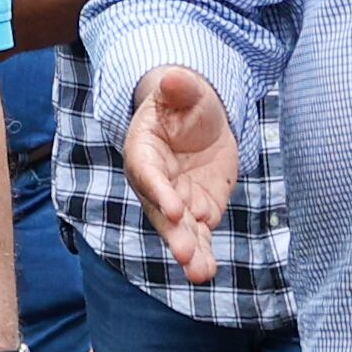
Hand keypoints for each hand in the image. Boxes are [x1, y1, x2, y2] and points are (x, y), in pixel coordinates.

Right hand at [118, 66, 236, 280]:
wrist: (199, 118)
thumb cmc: (184, 101)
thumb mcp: (184, 90)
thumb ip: (178, 88)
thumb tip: (172, 77)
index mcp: (143, 151)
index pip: (148, 174)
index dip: (159, 192)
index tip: (173, 210)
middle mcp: (156, 183)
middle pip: (161, 212)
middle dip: (174, 234)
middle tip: (186, 254)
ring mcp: (177, 200)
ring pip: (180, 231)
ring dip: (190, 252)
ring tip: (201, 273)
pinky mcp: (199, 210)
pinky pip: (200, 235)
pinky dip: (203, 253)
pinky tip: (208, 271)